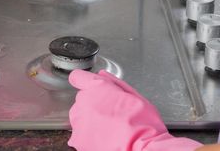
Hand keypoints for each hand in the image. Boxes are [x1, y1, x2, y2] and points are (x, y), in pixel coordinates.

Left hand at [68, 70, 201, 150]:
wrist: (140, 149)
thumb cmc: (142, 124)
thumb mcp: (136, 96)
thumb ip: (115, 83)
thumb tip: (103, 76)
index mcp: (97, 87)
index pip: (78, 77)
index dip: (84, 81)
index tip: (88, 86)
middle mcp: (83, 102)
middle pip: (83, 99)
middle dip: (94, 103)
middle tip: (112, 113)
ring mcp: (78, 121)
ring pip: (80, 116)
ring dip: (90, 120)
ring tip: (110, 128)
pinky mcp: (77, 138)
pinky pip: (80, 133)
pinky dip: (89, 136)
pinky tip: (105, 138)